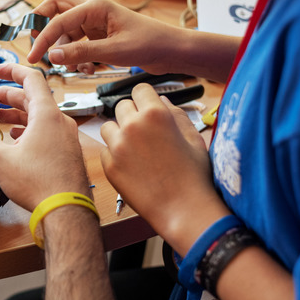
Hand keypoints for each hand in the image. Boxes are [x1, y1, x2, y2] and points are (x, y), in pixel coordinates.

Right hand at [0, 63, 90, 211]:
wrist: (66, 209)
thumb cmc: (40, 184)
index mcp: (46, 115)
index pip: (31, 78)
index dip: (11, 70)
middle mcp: (60, 122)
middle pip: (33, 97)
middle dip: (9, 95)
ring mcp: (66, 137)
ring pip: (39, 116)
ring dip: (18, 113)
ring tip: (0, 118)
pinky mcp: (67, 151)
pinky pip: (47, 131)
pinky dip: (29, 129)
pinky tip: (17, 139)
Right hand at [28, 0, 180, 74]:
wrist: (171, 50)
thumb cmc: (149, 43)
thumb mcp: (112, 51)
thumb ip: (79, 53)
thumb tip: (51, 56)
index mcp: (94, 6)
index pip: (57, 20)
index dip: (42, 39)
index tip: (33, 57)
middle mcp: (91, 10)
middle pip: (54, 10)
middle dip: (43, 28)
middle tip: (36, 47)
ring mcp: (94, 22)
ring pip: (65, 31)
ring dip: (63, 50)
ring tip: (74, 69)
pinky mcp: (98, 34)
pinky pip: (76, 42)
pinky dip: (76, 56)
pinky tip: (87, 69)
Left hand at [99, 84, 229, 253]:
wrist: (184, 210)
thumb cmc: (194, 175)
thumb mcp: (193, 137)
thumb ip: (176, 114)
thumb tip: (161, 101)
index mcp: (156, 114)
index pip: (139, 90)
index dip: (145, 98)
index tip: (147, 107)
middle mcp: (133, 126)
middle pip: (121, 106)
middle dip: (132, 115)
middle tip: (145, 131)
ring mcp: (117, 146)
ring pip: (108, 127)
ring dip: (119, 133)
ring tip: (137, 149)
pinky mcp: (109, 166)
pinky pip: (105, 150)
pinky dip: (115, 154)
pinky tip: (132, 165)